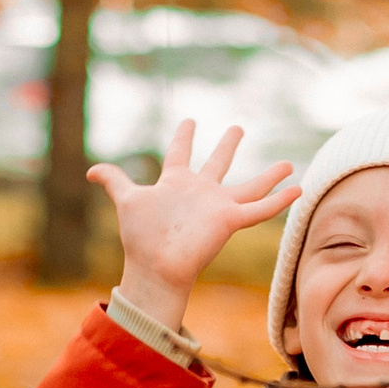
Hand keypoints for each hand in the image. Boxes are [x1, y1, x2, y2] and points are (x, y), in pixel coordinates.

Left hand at [94, 117, 295, 325]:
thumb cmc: (140, 237)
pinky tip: (298, 190)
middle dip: (227, 146)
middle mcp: (199, 192)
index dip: (185, 136)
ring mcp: (217, 206)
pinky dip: (279, 201)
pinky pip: (259, 209)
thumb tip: (90, 170)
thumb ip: (114, 180)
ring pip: (249, 186)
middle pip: (218, 163)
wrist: (156, 266)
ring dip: (269, 177)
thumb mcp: (126, 200)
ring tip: (289, 164)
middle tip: (238, 128)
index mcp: (175, 183)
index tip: (190, 121)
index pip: (180, 153)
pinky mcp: (230, 220)